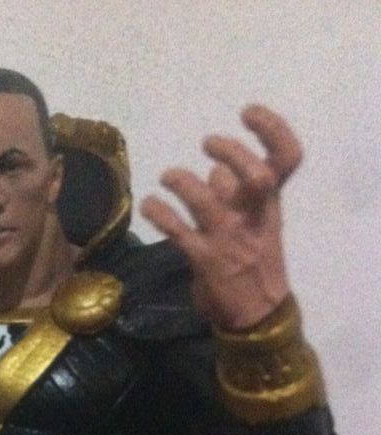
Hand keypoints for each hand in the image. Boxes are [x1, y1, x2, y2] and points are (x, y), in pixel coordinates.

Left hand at [140, 105, 301, 329]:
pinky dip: (159, 212)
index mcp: (270, 206)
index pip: (287, 158)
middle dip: (231, 151)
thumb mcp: (256, 228)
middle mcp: (253, 218)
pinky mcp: (204, 260)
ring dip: (181, 180)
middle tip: (207, 144)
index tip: (247, 113)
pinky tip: (150, 205)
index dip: (272, 129)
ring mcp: (229, 240)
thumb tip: (217, 169)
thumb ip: (237, 197)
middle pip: (256, 176)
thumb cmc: (254, 268)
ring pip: (207, 200)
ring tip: (168, 177)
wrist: (257, 319)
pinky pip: (178, 230)